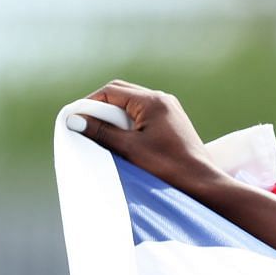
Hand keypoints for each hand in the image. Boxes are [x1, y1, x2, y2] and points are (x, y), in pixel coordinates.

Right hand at [67, 80, 223, 191]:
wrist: (202, 183)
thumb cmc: (168, 166)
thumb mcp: (129, 148)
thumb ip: (100, 131)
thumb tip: (73, 119)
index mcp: (152, 101)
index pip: (111, 91)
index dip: (90, 103)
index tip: (76, 119)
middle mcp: (162, 99)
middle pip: (121, 93)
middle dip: (101, 107)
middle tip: (86, 124)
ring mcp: (170, 109)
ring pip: (132, 103)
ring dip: (114, 115)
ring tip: (102, 133)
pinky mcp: (173, 121)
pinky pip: (143, 114)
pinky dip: (128, 121)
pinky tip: (122, 137)